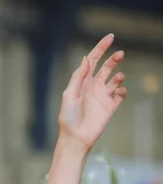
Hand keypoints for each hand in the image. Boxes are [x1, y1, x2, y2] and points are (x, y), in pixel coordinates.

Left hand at [58, 33, 126, 152]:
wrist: (75, 137)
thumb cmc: (68, 116)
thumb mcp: (69, 94)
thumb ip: (78, 77)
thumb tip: (85, 59)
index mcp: (82, 81)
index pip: (92, 60)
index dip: (100, 48)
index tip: (110, 37)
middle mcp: (93, 86)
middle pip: (106, 67)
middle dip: (114, 59)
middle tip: (120, 54)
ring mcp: (103, 96)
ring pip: (116, 79)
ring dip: (119, 75)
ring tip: (119, 77)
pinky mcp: (111, 106)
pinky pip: (121, 94)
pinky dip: (122, 91)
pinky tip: (118, 92)